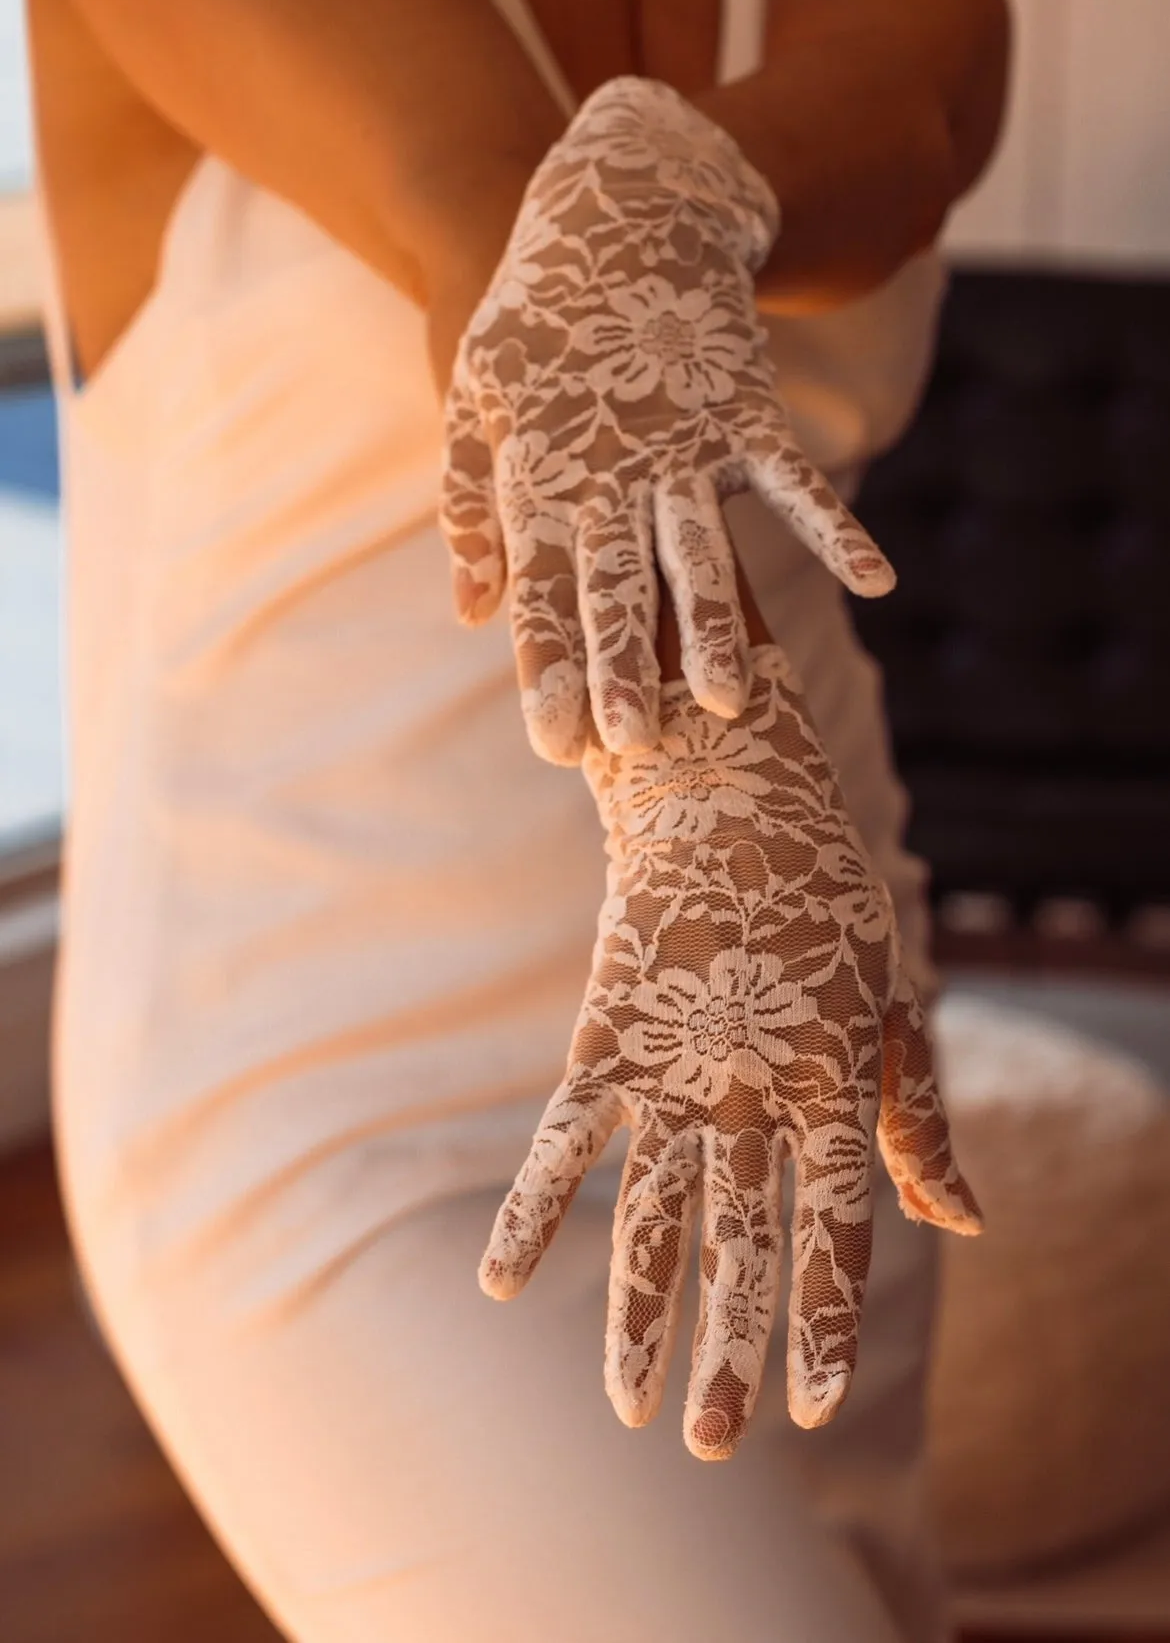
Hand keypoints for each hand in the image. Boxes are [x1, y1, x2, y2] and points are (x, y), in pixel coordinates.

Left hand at [440, 76, 895, 765]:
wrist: (621, 203)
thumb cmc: (534, 315)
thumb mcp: (474, 399)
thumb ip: (469, 506)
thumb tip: (471, 613)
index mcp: (544, 475)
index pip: (541, 590)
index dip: (549, 666)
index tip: (555, 742)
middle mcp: (616, 470)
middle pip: (619, 585)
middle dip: (625, 667)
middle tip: (634, 746)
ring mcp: (687, 441)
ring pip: (704, 550)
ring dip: (716, 625)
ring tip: (732, 700)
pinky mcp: (748, 411)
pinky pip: (796, 480)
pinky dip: (835, 527)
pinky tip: (876, 581)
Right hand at [479, 645, 980, 1458]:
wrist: (729, 794)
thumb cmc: (824, 902)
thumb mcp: (892, 1000)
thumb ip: (918, 1116)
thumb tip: (967, 1223)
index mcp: (832, 1077)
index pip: (835, 1222)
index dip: (824, 1314)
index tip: (812, 1405)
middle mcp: (752, 1084)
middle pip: (741, 1238)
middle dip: (731, 1346)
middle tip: (713, 1442)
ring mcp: (673, 1062)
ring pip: (651, 1208)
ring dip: (639, 1310)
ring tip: (627, 1406)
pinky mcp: (607, 1033)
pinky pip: (563, 1134)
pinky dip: (531, 1204)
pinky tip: (498, 1282)